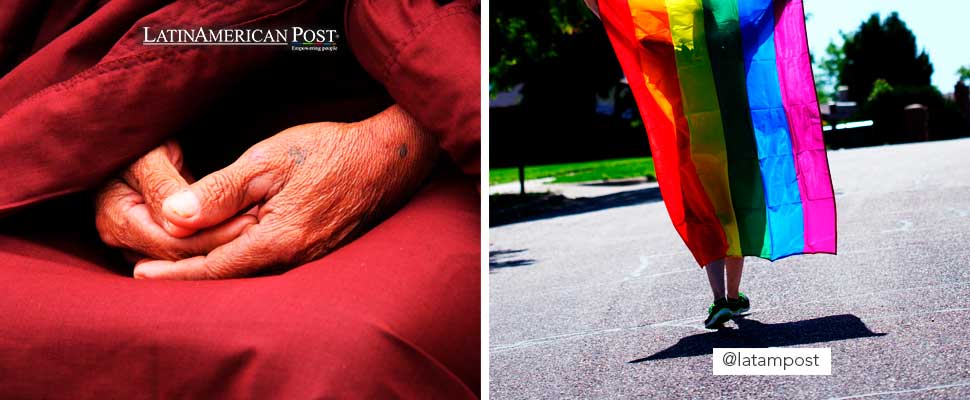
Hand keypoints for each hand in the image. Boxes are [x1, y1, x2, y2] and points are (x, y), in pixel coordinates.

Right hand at [95, 140, 256, 260]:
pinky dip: (215, 243)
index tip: (249, 222)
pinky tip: (243, 233)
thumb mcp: (150, 155)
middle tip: (260, 227)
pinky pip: (188, 252)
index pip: (170, 244)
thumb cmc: (141, 140)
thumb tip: (178, 225)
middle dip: (221, 244)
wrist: (139, 140)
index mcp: (116, 218)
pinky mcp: (157, 242)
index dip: (212, 236)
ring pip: (186, 260)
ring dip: (221, 247)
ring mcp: (137, 245)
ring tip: (258, 230)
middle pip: (180, 257)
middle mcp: (122, 239)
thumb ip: (163, 188)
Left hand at [134, 105, 437, 279]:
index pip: (213, 268)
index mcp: (278, 240)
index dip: (174, 273)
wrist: (386, 159)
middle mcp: (293, 260)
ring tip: (175, 261)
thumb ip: (220, 190)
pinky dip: (238, 260)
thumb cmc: (328, 153)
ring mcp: (308, 260)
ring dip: (211, 268)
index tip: (140, 275)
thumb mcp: (267, 161)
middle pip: (228, 276)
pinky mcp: (316, 253)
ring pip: (248, 273)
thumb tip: (175, 216)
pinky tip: (222, 250)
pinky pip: (268, 265)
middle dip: (186, 272)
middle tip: (145, 268)